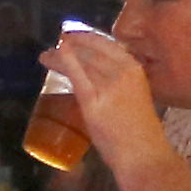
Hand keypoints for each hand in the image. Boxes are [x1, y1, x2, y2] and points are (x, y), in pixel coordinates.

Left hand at [43, 26, 170, 176]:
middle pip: (91, 51)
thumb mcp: (136, 97)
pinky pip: (75, 75)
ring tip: (46, 55)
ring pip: (80, 62)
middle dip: (71, 45)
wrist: (143, 154)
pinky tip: (50, 56)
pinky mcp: (93, 101)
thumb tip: (99, 78)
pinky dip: (63, 62)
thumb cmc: (141, 132)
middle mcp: (122, 71)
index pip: (107, 45)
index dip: (87, 38)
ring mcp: (108, 85)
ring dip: (61, 56)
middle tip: (56, 44)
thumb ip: (120, 85)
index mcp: (135, 69)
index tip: (73, 36)